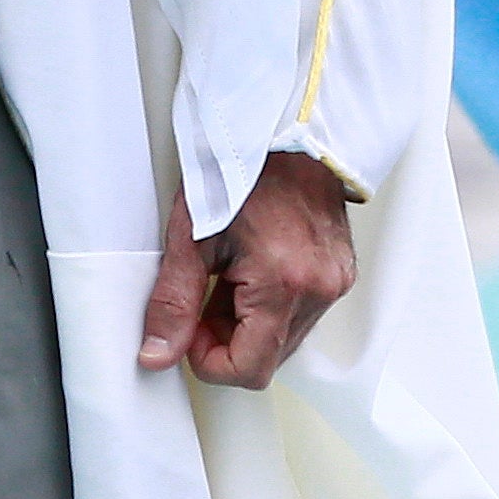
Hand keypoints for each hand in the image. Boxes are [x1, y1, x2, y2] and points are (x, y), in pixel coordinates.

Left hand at [138, 151, 356, 388]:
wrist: (282, 128)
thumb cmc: (236, 169)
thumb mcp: (191, 236)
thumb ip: (173, 301)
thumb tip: (157, 353)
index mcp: (286, 284)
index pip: (251, 370)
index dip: (209, 361)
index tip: (186, 334)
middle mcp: (321, 290)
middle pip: (269, 357)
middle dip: (226, 339)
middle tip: (199, 297)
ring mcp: (336, 282)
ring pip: (286, 337)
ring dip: (248, 323)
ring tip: (222, 276)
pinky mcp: (341, 272)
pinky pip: (302, 312)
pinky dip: (270, 305)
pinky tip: (248, 269)